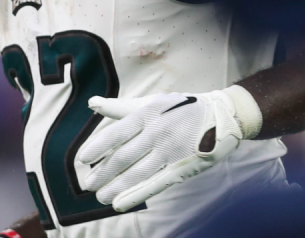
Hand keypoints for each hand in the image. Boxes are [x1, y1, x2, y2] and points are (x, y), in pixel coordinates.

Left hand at [75, 87, 260, 210]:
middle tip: (88, 184)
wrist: (221, 115)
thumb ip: (120, 107)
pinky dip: (136, 194)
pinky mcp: (182, 168)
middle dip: (103, 173)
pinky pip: (155, 184)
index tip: (83, 159)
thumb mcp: (151, 101)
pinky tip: (120, 203)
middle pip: (123, 157)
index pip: (116, 133)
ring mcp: (170, 151)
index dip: (98, 147)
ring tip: (100, 196)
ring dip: (115, 187)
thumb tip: (92, 103)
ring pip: (137, 173)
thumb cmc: (180, 107)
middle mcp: (157, 132)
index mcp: (147, 114)